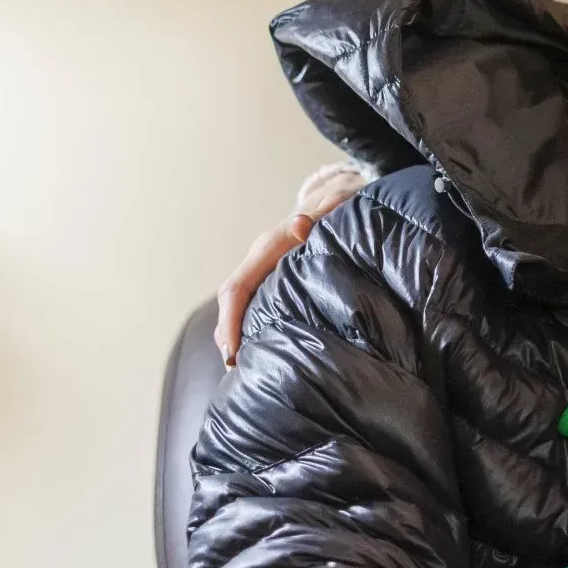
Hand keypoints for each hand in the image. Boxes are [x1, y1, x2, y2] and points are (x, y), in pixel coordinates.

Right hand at [214, 165, 368, 364]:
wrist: (338, 196)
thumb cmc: (339, 205)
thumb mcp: (335, 205)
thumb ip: (321, 215)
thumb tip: (300, 226)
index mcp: (270, 247)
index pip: (238, 288)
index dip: (230, 321)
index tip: (233, 352)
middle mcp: (261, 260)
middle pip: (232, 302)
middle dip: (228, 336)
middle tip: (237, 370)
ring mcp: (265, 270)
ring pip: (241, 306)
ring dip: (238, 335)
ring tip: (246, 371)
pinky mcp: (274, 280)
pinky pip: (255, 305)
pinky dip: (253, 329)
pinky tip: (264, 354)